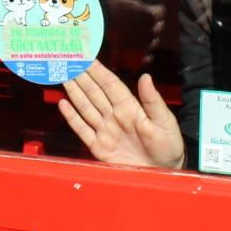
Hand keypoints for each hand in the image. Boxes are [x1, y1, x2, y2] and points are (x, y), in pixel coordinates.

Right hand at [59, 63, 184, 169]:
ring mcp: (106, 131)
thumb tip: (146, 77)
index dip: (98, 71)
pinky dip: (72, 117)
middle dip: (81, 76)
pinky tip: (63, 104)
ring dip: (74, 92)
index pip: (110, 85)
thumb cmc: (167, 147)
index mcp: (130, 108)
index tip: (87, 57)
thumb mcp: (165, 121)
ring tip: (64, 76)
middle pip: (94, 93)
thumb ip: (152, 100)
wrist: (164, 173)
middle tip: (69, 61)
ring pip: (86, 107)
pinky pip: (82, 130)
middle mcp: (115, 117)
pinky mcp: (99, 147)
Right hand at [103, 0, 164, 66]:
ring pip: (153, 43)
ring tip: (135, 38)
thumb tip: (143, 9)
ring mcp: (146, 47)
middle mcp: (152, 31)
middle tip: (139, 25)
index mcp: (150, 15)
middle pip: (158, 27)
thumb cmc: (109, 13)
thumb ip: (139, 7)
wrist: (95, 32)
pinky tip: (134, 51)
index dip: (153, 11)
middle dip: (151, 25)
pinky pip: (147, 58)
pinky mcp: (138, 60)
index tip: (146, 11)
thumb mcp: (126, 2)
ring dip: (147, 39)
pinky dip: (142, 54)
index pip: (160, 12)